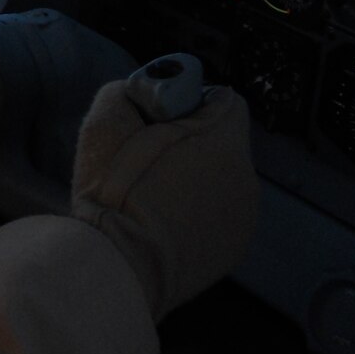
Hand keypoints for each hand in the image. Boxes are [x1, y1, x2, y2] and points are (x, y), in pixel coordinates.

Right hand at [70, 81, 257, 320]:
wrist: (119, 266)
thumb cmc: (114, 192)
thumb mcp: (108, 118)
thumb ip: (138, 88)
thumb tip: (156, 89)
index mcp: (223, 141)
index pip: (224, 99)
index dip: (189, 103)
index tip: (159, 120)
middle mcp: (246, 176)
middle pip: (223, 140)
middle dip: (191, 141)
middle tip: (149, 161)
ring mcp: (245, 215)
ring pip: (222, 177)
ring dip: (195, 177)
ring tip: (153, 196)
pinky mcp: (236, 245)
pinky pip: (220, 211)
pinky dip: (198, 211)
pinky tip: (165, 222)